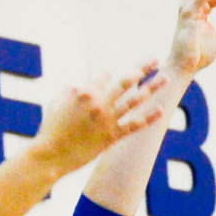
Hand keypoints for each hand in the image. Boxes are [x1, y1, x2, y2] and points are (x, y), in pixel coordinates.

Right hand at [25, 61, 171, 174]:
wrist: (51, 155)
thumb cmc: (50, 130)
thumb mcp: (56, 104)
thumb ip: (69, 92)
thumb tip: (76, 85)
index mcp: (86, 92)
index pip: (104, 75)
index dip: (107, 75)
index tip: (108, 77)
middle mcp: (100, 103)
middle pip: (126, 81)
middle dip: (142, 68)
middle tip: (155, 59)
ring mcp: (108, 120)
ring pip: (135, 100)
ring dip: (152, 88)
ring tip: (165, 78)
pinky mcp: (111, 137)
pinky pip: (134, 126)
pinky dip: (148, 118)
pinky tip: (160, 110)